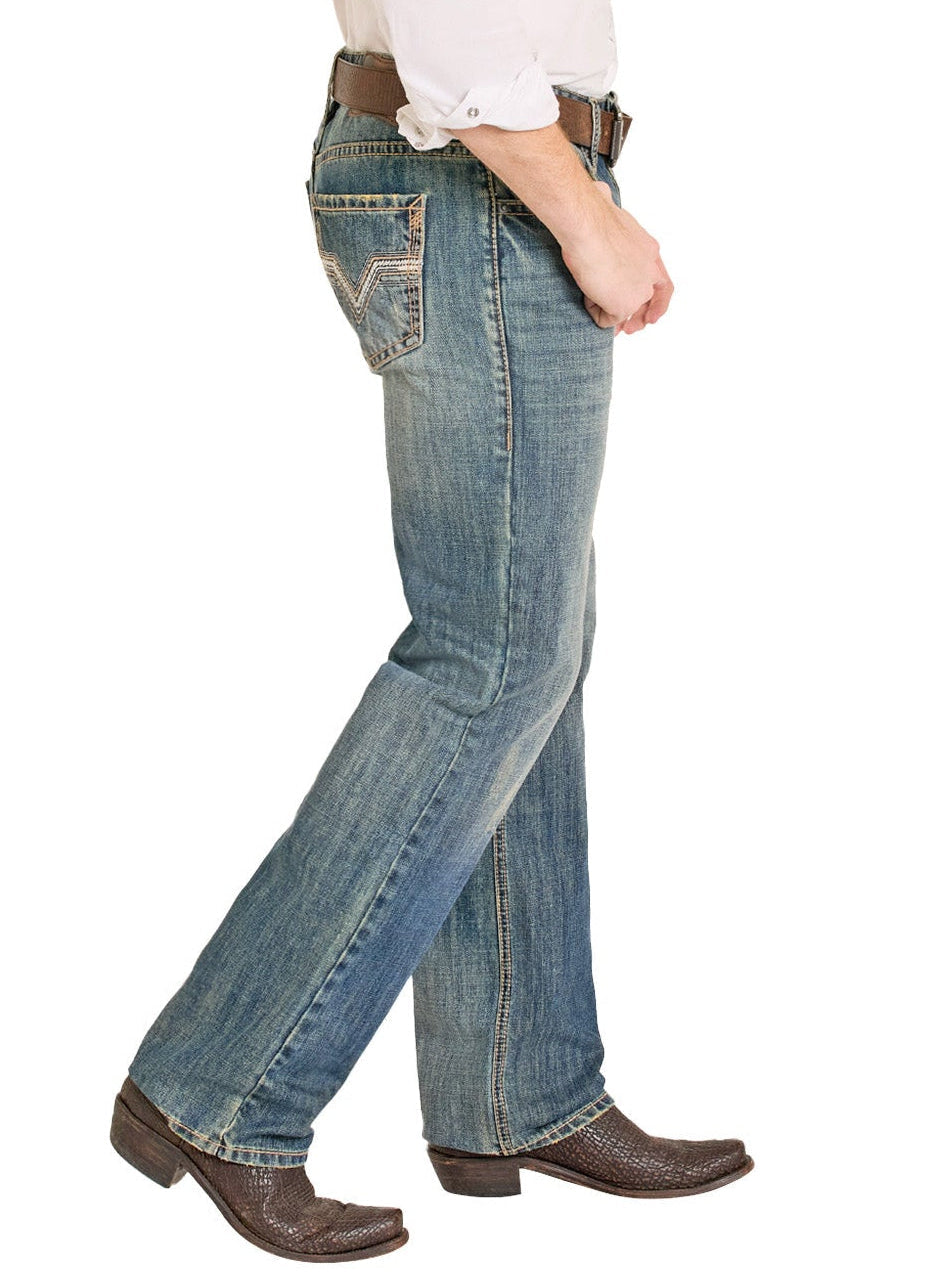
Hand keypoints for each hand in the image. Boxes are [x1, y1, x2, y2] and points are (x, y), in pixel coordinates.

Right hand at [561, 180, 673, 333]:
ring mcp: (639, 290)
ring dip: (610, 313)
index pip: (662, 281)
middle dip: (640, 319)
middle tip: (629, 330)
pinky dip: (595, 313)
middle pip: (650, 302)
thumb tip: (600, 190)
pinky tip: (587, 296)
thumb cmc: (592, 212)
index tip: (654, 316)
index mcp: (649, 250)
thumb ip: (609, 208)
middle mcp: (649, 271)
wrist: (587, 225)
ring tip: (594, 303)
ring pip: (626, 311)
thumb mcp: (608, 208)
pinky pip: (607, 320)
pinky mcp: (624, 305)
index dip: (660, 301)